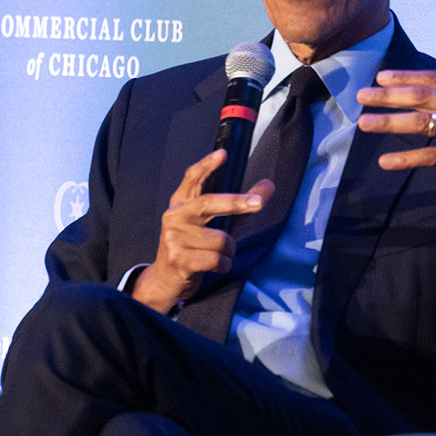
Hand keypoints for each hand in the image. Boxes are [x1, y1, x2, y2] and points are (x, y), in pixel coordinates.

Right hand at [129, 148, 272, 311]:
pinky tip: (211, 267)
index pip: (192, 179)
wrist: (166, 281)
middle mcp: (175, 216)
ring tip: (216, 256)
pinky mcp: (179, 258)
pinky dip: (223, 265)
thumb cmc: (195, 249)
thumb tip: (269, 185)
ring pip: (222, 240)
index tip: (223, 154)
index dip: (207, 166)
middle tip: (259, 203)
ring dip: (229, 252)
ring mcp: (175, 237)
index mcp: (181, 204)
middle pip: (210, 203)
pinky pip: (218, 260)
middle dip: (237, 203)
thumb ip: (241, 206)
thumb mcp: (215, 225)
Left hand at [356, 58, 435, 219]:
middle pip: (421, 96)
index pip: (433, 79)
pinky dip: (406, 158)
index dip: (405, 76)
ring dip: (389, 122)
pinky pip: (431, 156)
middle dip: (387, 96)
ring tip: (364, 123)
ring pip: (421, 123)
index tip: (381, 77)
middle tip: (361, 95)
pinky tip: (385, 161)